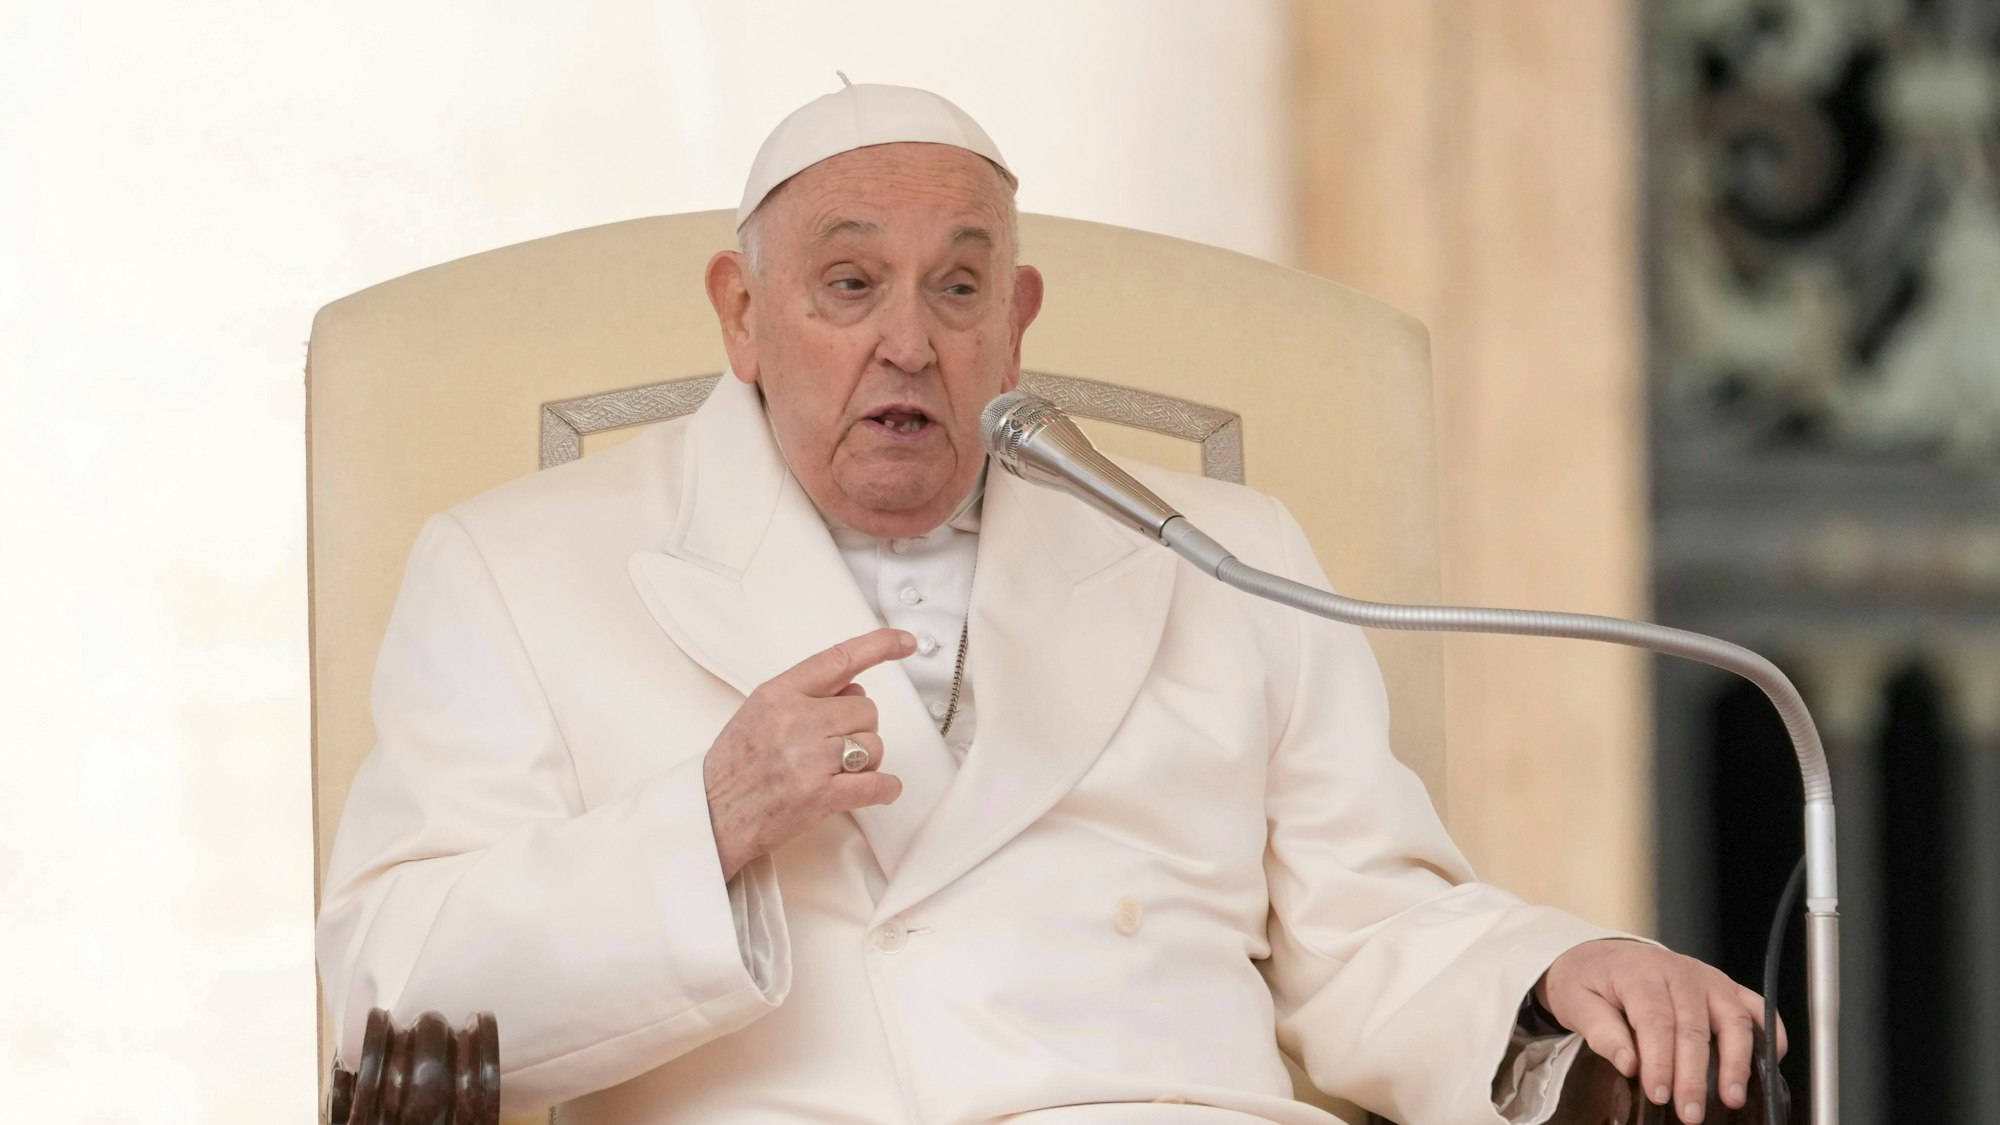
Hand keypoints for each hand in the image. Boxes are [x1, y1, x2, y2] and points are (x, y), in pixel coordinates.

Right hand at [702, 628, 914, 878]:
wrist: (711, 814)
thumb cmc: (735, 765)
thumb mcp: (760, 711)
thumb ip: (806, 695)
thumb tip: (854, 688)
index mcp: (779, 693)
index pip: (839, 659)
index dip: (878, 646)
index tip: (904, 641)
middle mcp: (796, 720)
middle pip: (866, 709)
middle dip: (858, 728)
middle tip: (834, 747)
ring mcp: (809, 758)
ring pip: (873, 745)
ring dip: (865, 760)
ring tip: (835, 772)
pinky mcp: (821, 795)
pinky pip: (876, 784)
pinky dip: (885, 788)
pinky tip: (879, 789)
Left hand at [1537, 939, 1786, 1123]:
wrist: (1600, 956)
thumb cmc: (1590, 980)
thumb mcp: (1576, 1001)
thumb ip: (1601, 1030)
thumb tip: (1628, 1062)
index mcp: (1640, 974)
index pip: (1656, 1021)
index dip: (1660, 1061)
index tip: (1659, 1094)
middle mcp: (1679, 973)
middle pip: (1694, 1026)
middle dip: (1695, 1074)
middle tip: (1690, 1112)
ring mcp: (1706, 979)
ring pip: (1732, 1018)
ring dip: (1736, 1062)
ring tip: (1732, 1097)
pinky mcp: (1723, 987)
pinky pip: (1755, 1007)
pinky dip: (1769, 1033)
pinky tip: (1766, 1064)